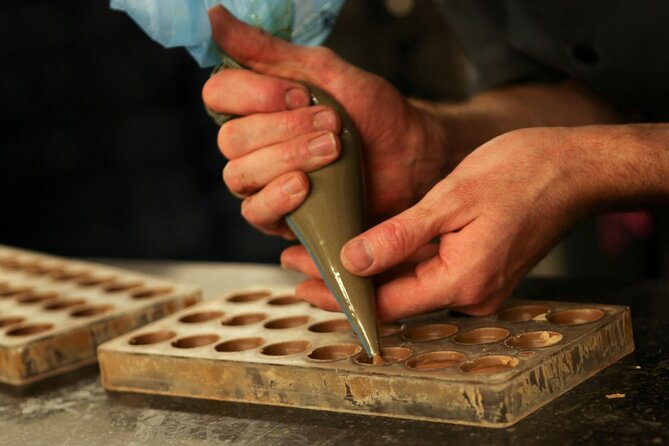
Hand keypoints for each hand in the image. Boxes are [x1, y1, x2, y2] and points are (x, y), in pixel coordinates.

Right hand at [202, 6, 447, 237]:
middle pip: (231, 139)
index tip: (302, 94)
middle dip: (284, 129)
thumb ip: (268, 50)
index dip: (256, 95)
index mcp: (256, 105)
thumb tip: (215, 16)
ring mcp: (263, 182)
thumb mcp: (324, 72)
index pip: (220, 94)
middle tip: (332, 124)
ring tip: (332, 151)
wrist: (409, 157)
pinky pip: (256, 212)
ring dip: (287, 159)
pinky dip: (278, 197)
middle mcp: (252, 144)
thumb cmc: (371, 113)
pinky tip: (304, 187)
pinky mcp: (279, 215)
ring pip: (240, 174)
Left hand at [282, 126, 590, 319]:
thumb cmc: (524, 173)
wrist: (576, 169)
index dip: (339, 292)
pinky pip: (426, 274)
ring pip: (407, 287)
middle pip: (393, 298)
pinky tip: (366, 247)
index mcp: (463, 279)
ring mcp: (477, 284)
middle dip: (343, 282)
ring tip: (319, 253)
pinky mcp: (479, 270)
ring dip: (366, 272)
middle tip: (297, 262)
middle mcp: (470, 293)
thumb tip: (353, 261)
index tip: (300, 276)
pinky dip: (393, 263)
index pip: (385, 301)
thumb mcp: (452, 199)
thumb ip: (399, 235)